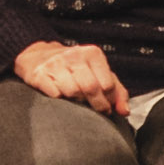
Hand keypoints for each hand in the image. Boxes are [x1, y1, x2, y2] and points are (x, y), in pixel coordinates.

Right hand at [13, 40, 130, 119]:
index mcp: (92, 54)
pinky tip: (62, 97)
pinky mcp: (39, 75)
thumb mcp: (98, 72)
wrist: (39, 56)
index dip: (109, 100)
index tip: (107, 106)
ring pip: (72, 92)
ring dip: (77, 102)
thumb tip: (124, 111)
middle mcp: (74, 56)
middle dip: (96, 105)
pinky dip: (60, 100)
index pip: (107, 84)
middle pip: (91, 88)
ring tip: (78, 100)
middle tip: (97, 111)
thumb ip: (117, 91)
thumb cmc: (74, 67)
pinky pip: (55, 95)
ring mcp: (55, 64)